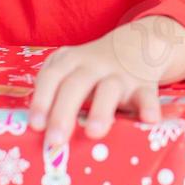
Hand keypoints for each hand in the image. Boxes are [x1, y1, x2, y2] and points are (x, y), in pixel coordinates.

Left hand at [27, 16, 184, 148]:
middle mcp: (93, 66)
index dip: (42, 100)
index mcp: (70, 61)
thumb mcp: (71, 67)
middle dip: (63, 112)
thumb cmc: (93, 68)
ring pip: (109, 89)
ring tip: (94, 133)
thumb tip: (39, 132)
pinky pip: (147, 95)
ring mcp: (120, 75)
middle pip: (76, 84)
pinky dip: (149, 107)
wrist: (137, 44)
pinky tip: (149, 120)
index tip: (35, 125)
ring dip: (101, 110)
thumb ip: (55, 91)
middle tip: (55, 140)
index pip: (51, 77)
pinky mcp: (144, 85)